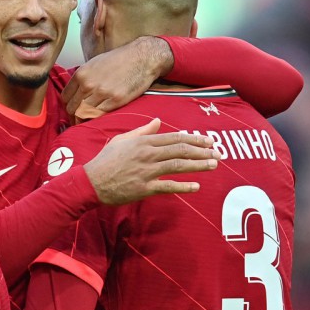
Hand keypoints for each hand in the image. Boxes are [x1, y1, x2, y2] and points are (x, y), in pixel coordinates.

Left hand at [61, 36, 172, 116]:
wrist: (141, 57)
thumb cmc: (120, 59)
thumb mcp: (95, 64)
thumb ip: (84, 78)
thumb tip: (77, 93)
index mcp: (81, 74)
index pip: (65, 97)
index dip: (68, 106)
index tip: (73, 111)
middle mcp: (88, 84)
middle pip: (72, 108)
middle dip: (74, 117)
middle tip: (79, 121)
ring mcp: (101, 93)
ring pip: (84, 114)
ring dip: (85, 120)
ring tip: (89, 122)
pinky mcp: (115, 100)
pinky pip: (100, 115)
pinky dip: (98, 119)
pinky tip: (100, 119)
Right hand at [85, 118, 215, 204]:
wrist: (91, 182)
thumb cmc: (105, 161)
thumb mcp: (122, 140)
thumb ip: (142, 131)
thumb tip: (158, 121)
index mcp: (144, 142)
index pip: (175, 138)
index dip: (194, 139)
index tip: (208, 141)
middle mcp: (148, 154)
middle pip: (180, 150)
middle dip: (202, 151)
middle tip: (218, 153)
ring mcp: (147, 171)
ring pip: (178, 165)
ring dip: (198, 165)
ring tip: (213, 165)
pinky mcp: (144, 188)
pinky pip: (168, 186)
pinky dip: (183, 186)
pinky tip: (196, 186)